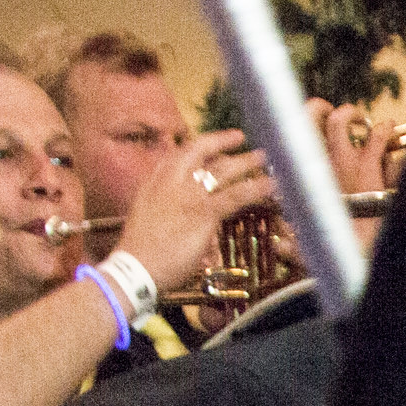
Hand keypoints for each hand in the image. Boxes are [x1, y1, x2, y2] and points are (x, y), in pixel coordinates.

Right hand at [114, 128, 277, 295]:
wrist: (134, 267)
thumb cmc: (140, 252)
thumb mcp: (148, 218)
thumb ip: (168, 207)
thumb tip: (188, 213)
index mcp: (154, 182)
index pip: (180, 154)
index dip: (200, 146)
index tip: (214, 143)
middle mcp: (170, 180)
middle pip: (199, 151)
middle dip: (222, 142)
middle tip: (241, 138)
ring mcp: (188, 193)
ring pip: (222, 170)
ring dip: (246, 162)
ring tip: (263, 158)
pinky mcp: (204, 212)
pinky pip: (236, 195)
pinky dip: (255, 189)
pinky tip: (270, 186)